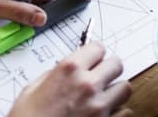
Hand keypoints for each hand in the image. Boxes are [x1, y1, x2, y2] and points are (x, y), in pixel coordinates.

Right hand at [9, 41, 131, 116]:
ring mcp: (99, 106)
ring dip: (115, 91)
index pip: (98, 47)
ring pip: (125, 87)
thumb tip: (64, 71)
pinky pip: (126, 112)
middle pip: (116, 64)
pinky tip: (106, 114)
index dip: (94, 54)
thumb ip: (53, 74)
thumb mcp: (32, 89)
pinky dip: (119, 113)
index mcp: (69, 70)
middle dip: (108, 70)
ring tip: (104, 97)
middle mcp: (87, 84)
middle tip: (100, 77)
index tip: (92, 60)